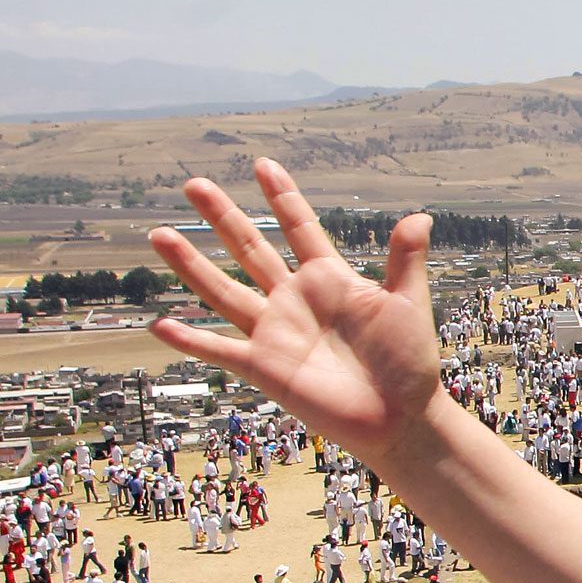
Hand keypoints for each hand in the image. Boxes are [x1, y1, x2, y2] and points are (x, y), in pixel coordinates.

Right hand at [146, 160, 441, 464]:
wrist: (401, 418)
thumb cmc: (409, 363)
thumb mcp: (408, 303)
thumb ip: (406, 259)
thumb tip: (422, 216)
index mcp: (330, 281)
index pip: (300, 230)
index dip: (283, 198)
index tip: (263, 164)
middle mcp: (296, 301)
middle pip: (251, 249)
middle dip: (223, 217)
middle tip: (193, 183)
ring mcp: (277, 333)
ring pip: (223, 290)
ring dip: (191, 265)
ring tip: (159, 235)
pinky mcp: (265, 367)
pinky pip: (220, 350)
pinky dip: (190, 340)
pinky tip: (159, 324)